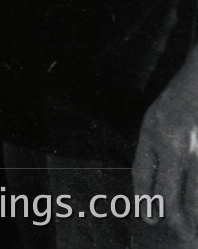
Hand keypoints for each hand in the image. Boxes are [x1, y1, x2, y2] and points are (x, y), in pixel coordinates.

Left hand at [133, 49, 197, 238]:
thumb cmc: (179, 100)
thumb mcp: (154, 120)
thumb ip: (152, 150)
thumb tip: (154, 187)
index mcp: (154, 135)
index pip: (143, 176)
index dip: (145, 200)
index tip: (150, 218)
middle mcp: (176, 146)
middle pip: (170, 194)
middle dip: (173, 219)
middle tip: (179, 234)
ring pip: (196, 197)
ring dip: (194, 219)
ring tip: (193, 233)